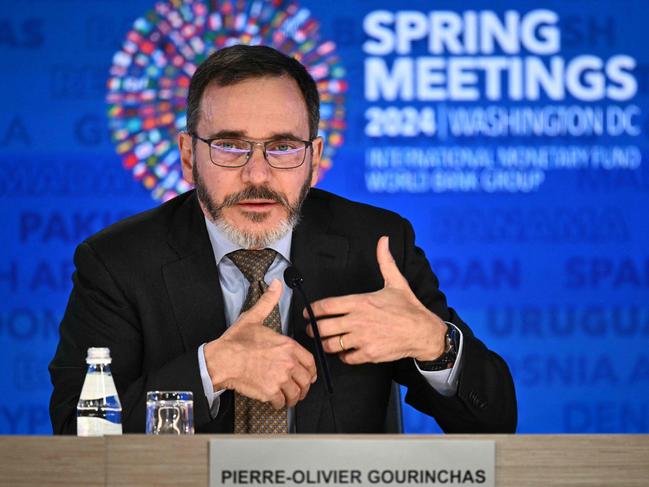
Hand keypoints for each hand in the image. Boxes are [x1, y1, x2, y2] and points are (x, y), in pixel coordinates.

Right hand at [204, 279, 316, 408]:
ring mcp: (280, 378)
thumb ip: (268, 301)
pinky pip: (282, 403)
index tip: (307, 375)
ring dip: (294, 397)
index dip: (310, 371)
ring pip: (297, 393)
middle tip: (298, 388)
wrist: (221, 360)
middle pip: (306, 380)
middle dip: (303, 386)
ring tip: (289, 398)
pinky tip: (276, 401)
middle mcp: (287, 362)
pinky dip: (281, 404)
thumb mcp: (254, 317)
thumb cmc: (236, 341)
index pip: (310, 362)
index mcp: (287, 345)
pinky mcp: (270, 391)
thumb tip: (277, 284)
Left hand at [306, 236, 447, 364]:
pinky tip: (343, 351)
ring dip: (325, 343)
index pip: (327, 306)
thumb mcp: (396, 282)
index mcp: (360, 302)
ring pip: (331, 344)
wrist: (423, 332)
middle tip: (311, 329)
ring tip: (324, 341)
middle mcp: (358, 320)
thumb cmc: (408, 308)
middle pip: (323, 327)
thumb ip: (385, 261)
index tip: (308, 312)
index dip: (313, 310)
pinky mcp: (368, 353)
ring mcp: (362, 338)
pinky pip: (346, 358)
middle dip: (313, 329)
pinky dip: (342, 356)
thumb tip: (383, 241)